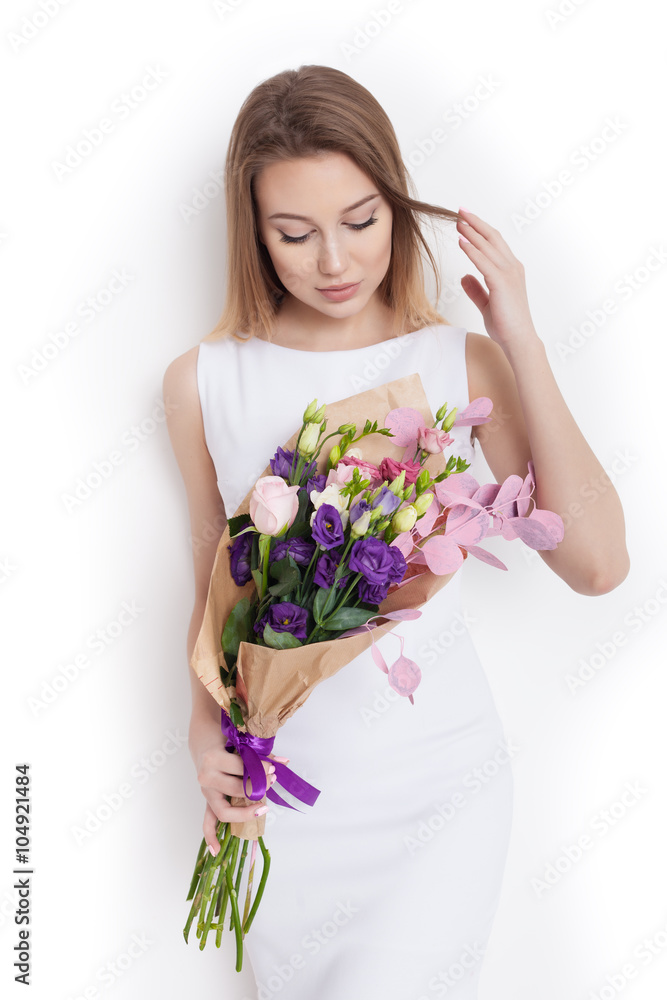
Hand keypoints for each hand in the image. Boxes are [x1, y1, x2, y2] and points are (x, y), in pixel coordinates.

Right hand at [192, 726, 276, 853]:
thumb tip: (285, 762)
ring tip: (263, 808)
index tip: (274, 769)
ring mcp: (206, 791)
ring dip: (246, 813)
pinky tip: (217, 850)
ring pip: (225, 811)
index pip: (243, 769)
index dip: (262, 770)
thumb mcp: (241, 741)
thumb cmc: (223, 738)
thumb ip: (262, 753)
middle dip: (258, 787)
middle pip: (237, 790)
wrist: (202, 739)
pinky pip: (207, 822)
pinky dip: (211, 837)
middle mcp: (206, 777)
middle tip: (273, 780)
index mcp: (213, 759)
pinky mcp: (207, 800)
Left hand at [456, 207, 538, 354]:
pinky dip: (472, 250)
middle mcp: (512, 267)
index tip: (466, 220)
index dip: (480, 230)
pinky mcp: (502, 283)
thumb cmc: (506, 325)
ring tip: (457, 221)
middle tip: (460, 211)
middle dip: (475, 223)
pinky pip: (484, 261)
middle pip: (492, 237)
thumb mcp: (487, 304)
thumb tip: (464, 276)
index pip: (494, 243)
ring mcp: (509, 274)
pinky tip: (461, 241)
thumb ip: (476, 289)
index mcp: (510, 270)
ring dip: (472, 232)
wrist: (518, 340)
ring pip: (488, 246)